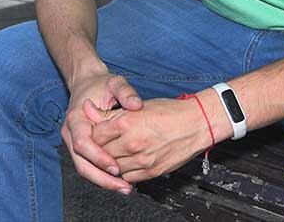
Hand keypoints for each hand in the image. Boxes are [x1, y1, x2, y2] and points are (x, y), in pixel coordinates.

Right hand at [60, 73, 142, 193]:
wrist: (87, 84)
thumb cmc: (102, 84)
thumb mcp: (115, 83)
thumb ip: (125, 92)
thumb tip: (136, 105)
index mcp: (75, 118)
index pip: (82, 144)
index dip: (99, 157)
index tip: (116, 167)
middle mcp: (70, 133)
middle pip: (81, 163)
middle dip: (102, 178)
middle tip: (123, 187)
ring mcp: (73, 142)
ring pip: (84, 169)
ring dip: (103, 181)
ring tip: (125, 188)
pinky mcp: (80, 149)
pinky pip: (89, 166)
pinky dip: (102, 176)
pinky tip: (120, 182)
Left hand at [90, 97, 212, 183]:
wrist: (196, 124)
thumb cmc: (169, 112)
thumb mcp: (136, 106)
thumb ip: (110, 112)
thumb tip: (88, 108)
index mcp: (126, 122)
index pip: (95, 134)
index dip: (91, 134)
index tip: (94, 132)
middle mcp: (132, 143)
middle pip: (102, 153)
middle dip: (98, 150)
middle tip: (100, 144)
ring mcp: (142, 159)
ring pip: (113, 167)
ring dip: (109, 163)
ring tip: (112, 154)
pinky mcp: (151, 171)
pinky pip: (128, 177)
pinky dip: (122, 172)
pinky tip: (124, 163)